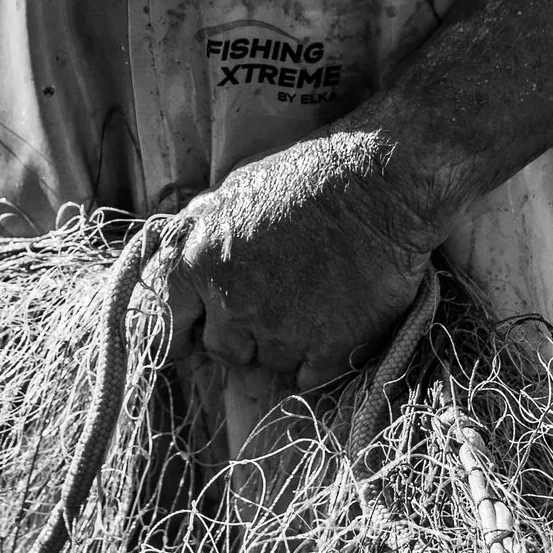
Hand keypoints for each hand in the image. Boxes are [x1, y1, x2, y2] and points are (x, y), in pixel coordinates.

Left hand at [167, 132, 434, 395]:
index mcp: (199, 259)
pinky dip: (321, 357)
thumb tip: (177, 252)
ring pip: (270, 362)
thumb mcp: (235, 188)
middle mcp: (233, 301)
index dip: (186, 328)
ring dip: (285, 342)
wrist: (383, 182)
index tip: (199, 331)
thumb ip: (201, 230)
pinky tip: (335, 320)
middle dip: (242, 333)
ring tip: (312, 300)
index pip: (169, 321)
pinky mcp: (329, 349)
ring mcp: (282, 330)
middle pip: (223, 350)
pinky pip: (310, 377)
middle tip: (275, 299)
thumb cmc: (307, 175)